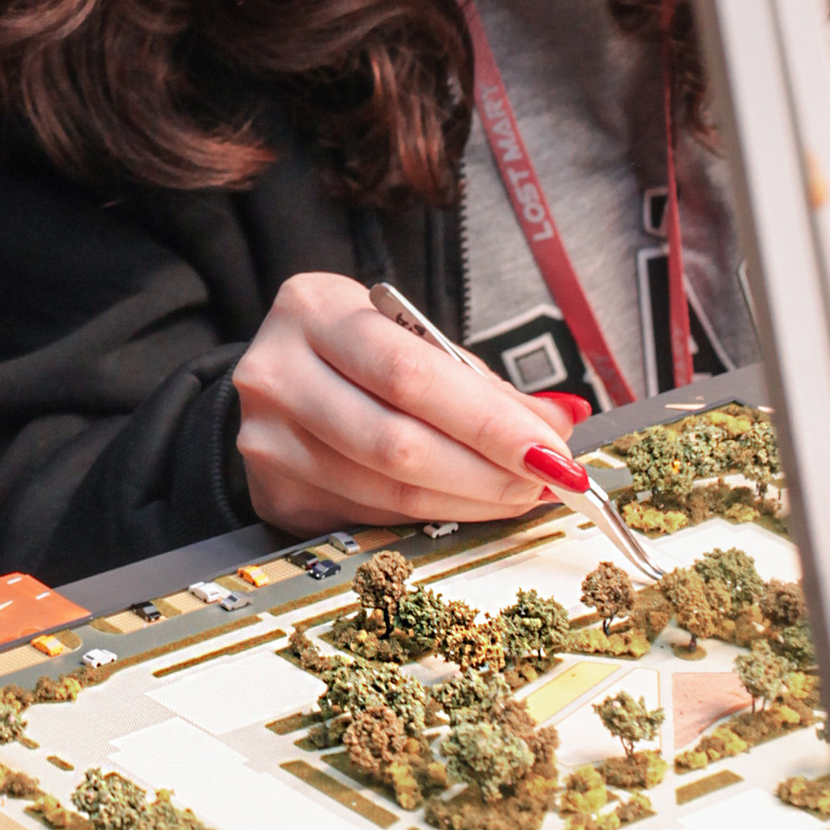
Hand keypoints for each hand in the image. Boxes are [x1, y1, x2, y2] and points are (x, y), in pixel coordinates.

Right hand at [235, 273, 574, 531]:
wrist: (278, 373)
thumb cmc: (351, 349)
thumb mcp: (406, 336)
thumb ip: (478, 382)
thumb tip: (561, 421)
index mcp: (313, 310)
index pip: (411, 375)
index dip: (487, 422)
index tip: (551, 450)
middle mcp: (278, 374)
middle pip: (398, 444)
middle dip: (489, 472)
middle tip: (545, 481)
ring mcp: (268, 441)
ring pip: (390, 492)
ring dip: (470, 502)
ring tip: (517, 494)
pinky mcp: (275, 495)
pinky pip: (372, 519)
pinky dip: (431, 518)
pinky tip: (465, 506)